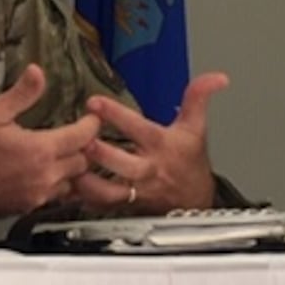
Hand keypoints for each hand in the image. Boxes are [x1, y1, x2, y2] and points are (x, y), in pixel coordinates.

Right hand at [0, 64, 99, 223]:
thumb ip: (21, 94)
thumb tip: (37, 73)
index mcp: (39, 150)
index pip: (83, 137)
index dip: (92, 125)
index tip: (91, 118)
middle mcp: (43, 176)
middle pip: (83, 161)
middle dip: (84, 147)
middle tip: (77, 135)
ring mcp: (37, 195)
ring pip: (73, 183)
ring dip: (72, 169)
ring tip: (64, 155)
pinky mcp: (28, 208)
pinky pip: (55, 197)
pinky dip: (58, 185)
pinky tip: (46, 173)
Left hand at [74, 72, 228, 212]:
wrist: (194, 202)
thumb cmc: (190, 163)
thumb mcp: (196, 127)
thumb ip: (198, 97)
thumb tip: (217, 77)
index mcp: (161, 146)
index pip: (138, 128)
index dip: (115, 114)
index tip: (94, 102)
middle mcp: (147, 169)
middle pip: (121, 164)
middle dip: (100, 152)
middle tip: (79, 138)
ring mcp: (135, 190)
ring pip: (108, 191)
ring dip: (87, 180)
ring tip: (69, 164)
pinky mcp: (124, 206)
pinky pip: (100, 206)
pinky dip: (83, 198)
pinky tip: (67, 187)